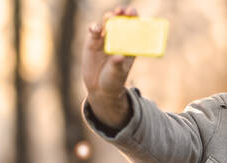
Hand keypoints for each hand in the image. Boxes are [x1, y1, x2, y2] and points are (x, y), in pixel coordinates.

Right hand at [82, 7, 137, 127]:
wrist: (100, 88)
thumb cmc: (114, 80)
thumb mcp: (118, 74)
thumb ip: (118, 64)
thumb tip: (119, 56)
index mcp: (130, 44)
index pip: (134, 27)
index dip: (134, 18)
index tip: (133, 12)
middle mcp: (118, 39)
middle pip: (121, 22)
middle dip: (122, 14)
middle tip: (122, 10)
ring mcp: (105, 40)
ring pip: (107, 24)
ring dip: (109, 18)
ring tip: (110, 17)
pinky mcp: (92, 43)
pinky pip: (94, 31)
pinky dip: (94, 28)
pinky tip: (95, 29)